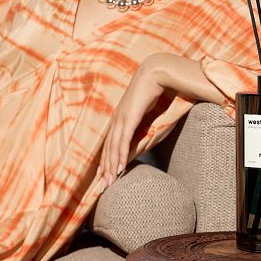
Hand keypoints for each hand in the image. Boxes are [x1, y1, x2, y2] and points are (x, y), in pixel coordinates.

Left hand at [98, 54, 171, 190]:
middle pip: (108, 149)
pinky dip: (121, 155)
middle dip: (105, 169)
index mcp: (119, 118)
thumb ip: (143, 124)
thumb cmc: (155, 92)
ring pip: (113, 147)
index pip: (109, 143)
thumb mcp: (146, 112)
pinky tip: (120, 168)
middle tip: (103, 187)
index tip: (103, 175)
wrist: (157, 73)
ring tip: (110, 183)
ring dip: (111, 167)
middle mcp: (117, 119)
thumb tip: (145, 135)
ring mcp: (122, 118)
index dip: (106, 160)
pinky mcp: (130, 117)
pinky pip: (123, 140)